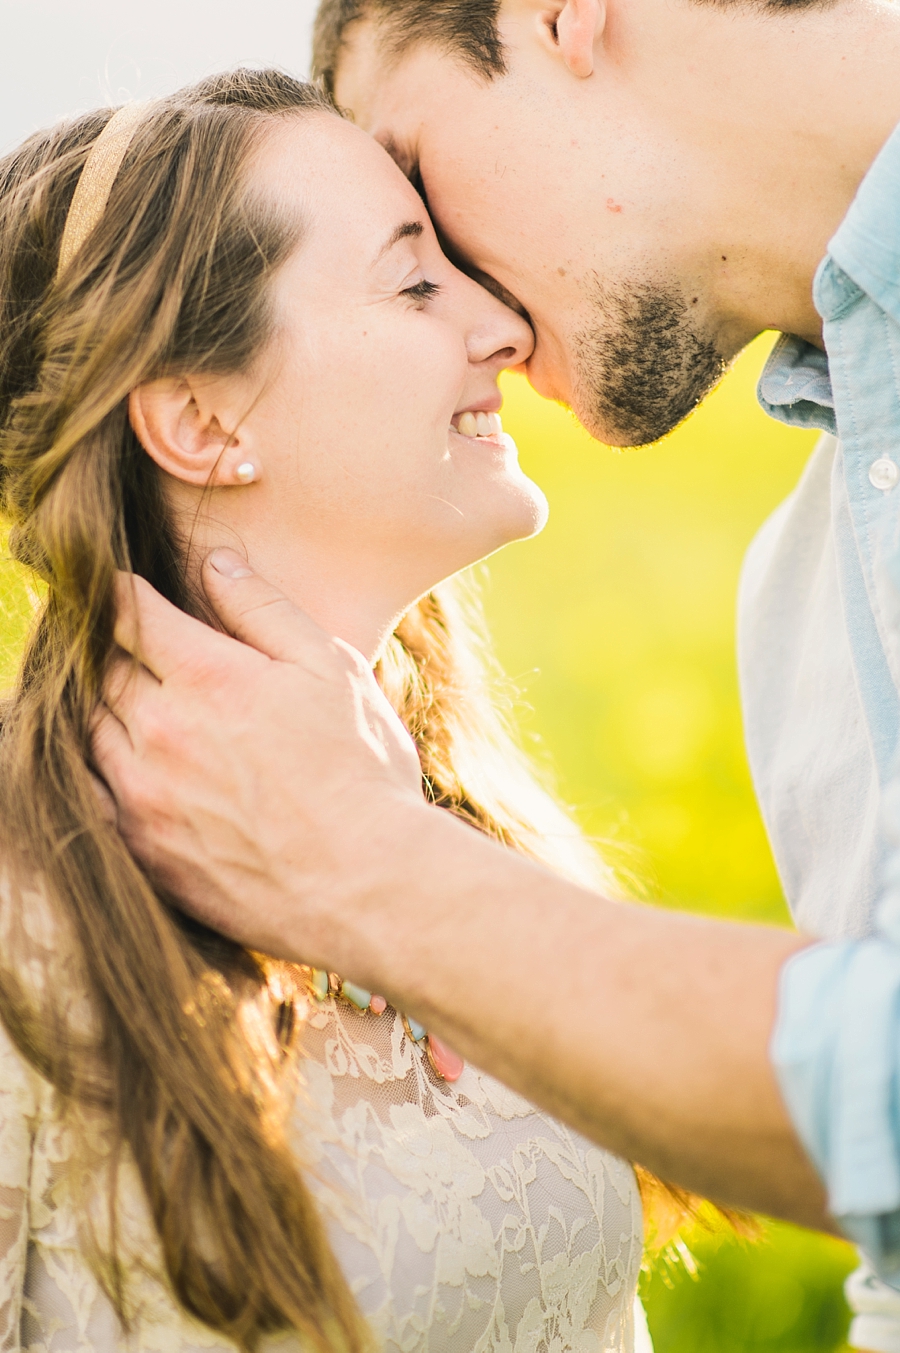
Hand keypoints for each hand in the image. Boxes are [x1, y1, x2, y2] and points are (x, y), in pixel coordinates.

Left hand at [92, 550, 424, 964]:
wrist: (365, 887)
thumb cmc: (362, 773)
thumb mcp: (332, 671)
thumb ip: (266, 611)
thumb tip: (216, 564)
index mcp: (206, 678)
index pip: (130, 613)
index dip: (121, 592)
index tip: (121, 586)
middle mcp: (160, 732)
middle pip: (104, 670)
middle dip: (114, 648)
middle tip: (132, 641)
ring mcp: (143, 795)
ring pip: (91, 730)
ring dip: (104, 706)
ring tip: (134, 699)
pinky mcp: (143, 849)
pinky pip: (91, 794)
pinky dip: (96, 769)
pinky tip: (124, 765)